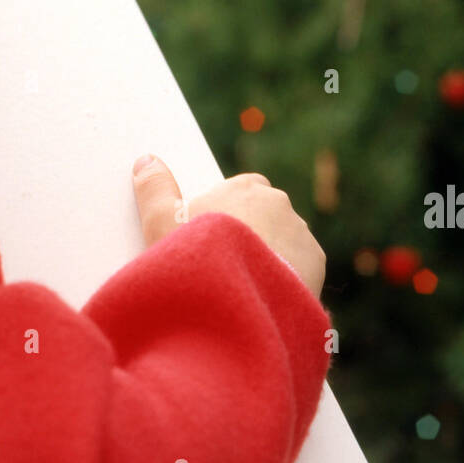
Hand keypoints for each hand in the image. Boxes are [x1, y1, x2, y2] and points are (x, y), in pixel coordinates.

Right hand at [132, 155, 325, 297]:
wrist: (240, 302)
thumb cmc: (197, 260)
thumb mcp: (161, 225)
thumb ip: (154, 191)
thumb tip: (146, 160)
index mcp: (244, 187)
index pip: (241, 189)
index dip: (226, 212)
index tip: (212, 235)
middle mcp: (277, 202)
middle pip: (264, 213)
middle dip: (251, 232)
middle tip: (227, 262)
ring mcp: (300, 231)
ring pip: (284, 238)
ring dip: (272, 253)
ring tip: (246, 283)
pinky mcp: (316, 261)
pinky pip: (302, 264)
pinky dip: (288, 275)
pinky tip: (266, 295)